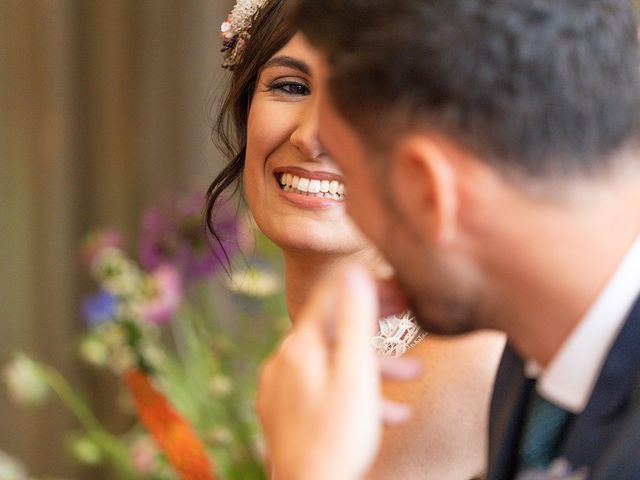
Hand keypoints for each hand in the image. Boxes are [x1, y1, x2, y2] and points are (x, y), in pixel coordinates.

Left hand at [257, 264, 420, 479]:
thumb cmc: (338, 436)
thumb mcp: (355, 373)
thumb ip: (355, 320)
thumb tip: (352, 271)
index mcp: (300, 345)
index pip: (332, 297)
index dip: (367, 286)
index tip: (399, 288)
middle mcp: (285, 360)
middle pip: (334, 328)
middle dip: (377, 325)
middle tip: (409, 316)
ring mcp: (283, 388)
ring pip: (334, 363)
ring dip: (375, 366)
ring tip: (415, 374)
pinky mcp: (288, 413)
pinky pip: (325, 390)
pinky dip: (356, 394)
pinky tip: (390, 412)